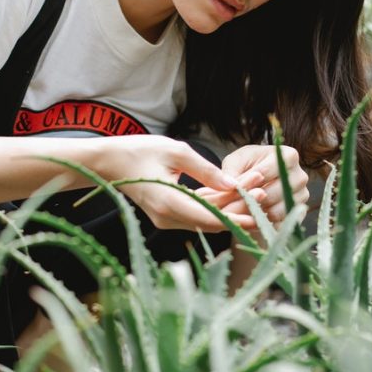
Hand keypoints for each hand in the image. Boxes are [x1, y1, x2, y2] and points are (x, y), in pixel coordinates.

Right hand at [95, 135, 260, 231]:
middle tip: (263, 190)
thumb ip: (206, 170)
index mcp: (169, 203)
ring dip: (229, 204)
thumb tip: (233, 184)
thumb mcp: (175, 151)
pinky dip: (214, 202)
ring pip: (206, 216)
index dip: (237, 218)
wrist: (108, 162)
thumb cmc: (138, 151)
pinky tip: (233, 190)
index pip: (211, 219)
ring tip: (254, 186)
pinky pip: (196, 211)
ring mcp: (166, 217)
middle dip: (238, 207)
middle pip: (212, 220)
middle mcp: (168, 217)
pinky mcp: (167, 213)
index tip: (259, 213)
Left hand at [219, 144, 308, 221]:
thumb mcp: (235, 162)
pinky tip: (252, 218)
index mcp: (288, 156)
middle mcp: (300, 176)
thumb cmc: (247, 166)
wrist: (258, 178)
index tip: (232, 190)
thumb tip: (234, 187)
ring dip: (256, 213)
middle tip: (234, 205)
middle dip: (250, 200)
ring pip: (277, 211)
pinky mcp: (299, 213)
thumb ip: (231, 173)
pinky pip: (280, 224)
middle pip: (272, 193)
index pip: (264, 172)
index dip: (245, 183)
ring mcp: (302, 196)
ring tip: (242, 210)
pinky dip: (264, 223)